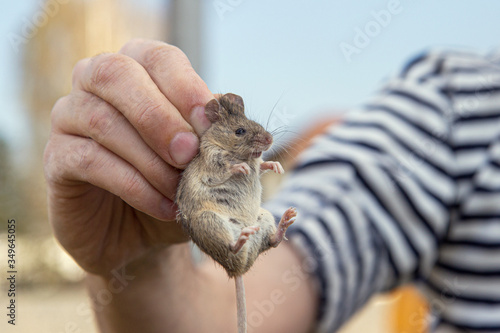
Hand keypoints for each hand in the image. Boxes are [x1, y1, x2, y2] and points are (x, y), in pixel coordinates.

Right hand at [43, 39, 212, 275]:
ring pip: (102, 121)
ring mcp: (69, 117)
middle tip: (188, 154)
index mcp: (137, 69)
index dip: (184, 86)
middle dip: (159, 116)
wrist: (144, 232)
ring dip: (150, 159)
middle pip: (116, 74)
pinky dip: (134, 186)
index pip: (158, 57)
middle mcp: (95, 83)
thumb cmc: (176, 183)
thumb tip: (232, 107)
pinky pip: (89, 161)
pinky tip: (163, 206)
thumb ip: (213, 131)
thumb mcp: (202, 157)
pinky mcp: (56, 158)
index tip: (208, 122)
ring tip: (180, 190)